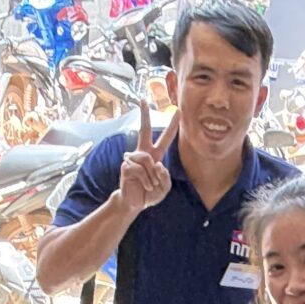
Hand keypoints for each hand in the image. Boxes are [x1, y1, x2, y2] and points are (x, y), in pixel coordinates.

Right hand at [116, 101, 176, 215]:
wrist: (133, 203)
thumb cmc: (149, 194)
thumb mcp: (164, 188)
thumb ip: (166, 177)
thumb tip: (157, 164)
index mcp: (155, 155)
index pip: (164, 138)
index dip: (172, 126)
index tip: (177, 111)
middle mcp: (143, 153)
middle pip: (144, 130)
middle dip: (144, 115)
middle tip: (143, 100)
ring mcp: (133, 158)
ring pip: (148, 159)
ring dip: (153, 176)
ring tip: (151, 186)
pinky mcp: (126, 166)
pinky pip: (141, 169)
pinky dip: (147, 180)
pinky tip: (145, 186)